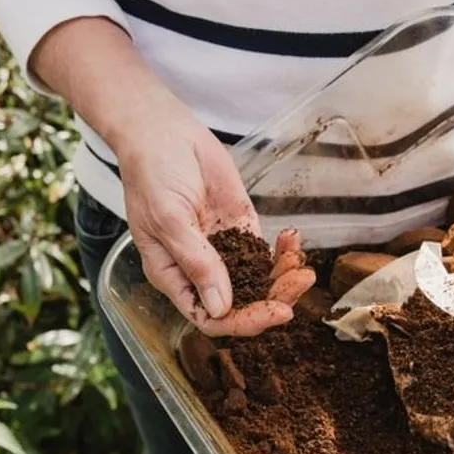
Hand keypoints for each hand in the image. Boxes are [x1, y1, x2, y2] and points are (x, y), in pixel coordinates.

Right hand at [117, 104, 314, 336]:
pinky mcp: (239, 227)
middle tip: (300, 282)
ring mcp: (221, 249)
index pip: (209, 317)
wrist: (163, 131)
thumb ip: (197, 262)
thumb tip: (220, 307)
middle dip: (273, 298)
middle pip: (240, 303)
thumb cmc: (152, 174)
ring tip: (301, 263)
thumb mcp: (169, 220)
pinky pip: (265, 251)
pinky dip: (283, 251)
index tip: (275, 311)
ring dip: (283, 277)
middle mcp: (199, 269)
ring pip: (257, 280)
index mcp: (173, 276)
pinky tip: (293, 240)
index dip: (243, 322)